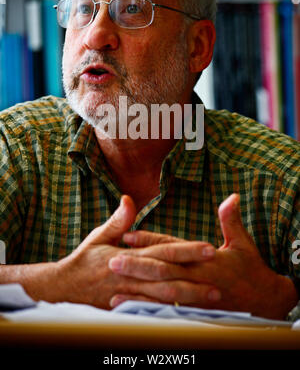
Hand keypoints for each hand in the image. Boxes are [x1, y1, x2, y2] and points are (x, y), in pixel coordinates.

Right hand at [54, 195, 218, 309]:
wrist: (64, 288)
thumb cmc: (84, 260)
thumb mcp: (99, 236)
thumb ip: (118, 220)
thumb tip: (129, 199)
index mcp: (128, 256)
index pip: (162, 252)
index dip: (186, 250)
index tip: (208, 248)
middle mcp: (131, 277)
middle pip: (168, 278)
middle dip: (194, 278)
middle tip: (219, 279)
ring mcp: (129, 296)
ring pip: (163, 298)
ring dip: (188, 298)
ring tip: (211, 298)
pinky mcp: (127, 309)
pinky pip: (151, 312)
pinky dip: (170, 312)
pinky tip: (189, 312)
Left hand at [108, 194, 298, 318]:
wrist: (263, 300)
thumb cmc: (250, 269)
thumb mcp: (242, 242)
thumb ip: (231, 220)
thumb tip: (231, 196)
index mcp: (206, 259)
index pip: (172, 246)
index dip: (149, 240)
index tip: (127, 235)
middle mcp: (197, 277)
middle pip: (163, 270)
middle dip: (137, 266)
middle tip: (112, 261)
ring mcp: (194, 296)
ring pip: (161, 292)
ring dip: (138, 290)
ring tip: (113, 289)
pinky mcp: (192, 309)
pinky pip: (166, 309)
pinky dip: (147, 307)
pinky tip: (129, 306)